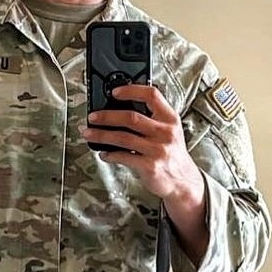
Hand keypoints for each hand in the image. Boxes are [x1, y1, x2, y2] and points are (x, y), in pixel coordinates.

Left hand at [80, 84, 207, 255]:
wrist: (183, 181)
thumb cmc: (172, 154)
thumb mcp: (170, 131)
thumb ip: (153, 118)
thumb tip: (121, 108)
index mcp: (170, 119)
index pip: (152, 95)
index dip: (131, 91)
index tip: (115, 93)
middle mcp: (165, 133)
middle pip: (131, 117)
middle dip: (107, 116)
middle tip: (92, 117)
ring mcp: (157, 150)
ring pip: (123, 137)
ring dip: (102, 135)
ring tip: (89, 133)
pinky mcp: (150, 167)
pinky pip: (124, 157)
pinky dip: (110, 155)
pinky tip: (103, 153)